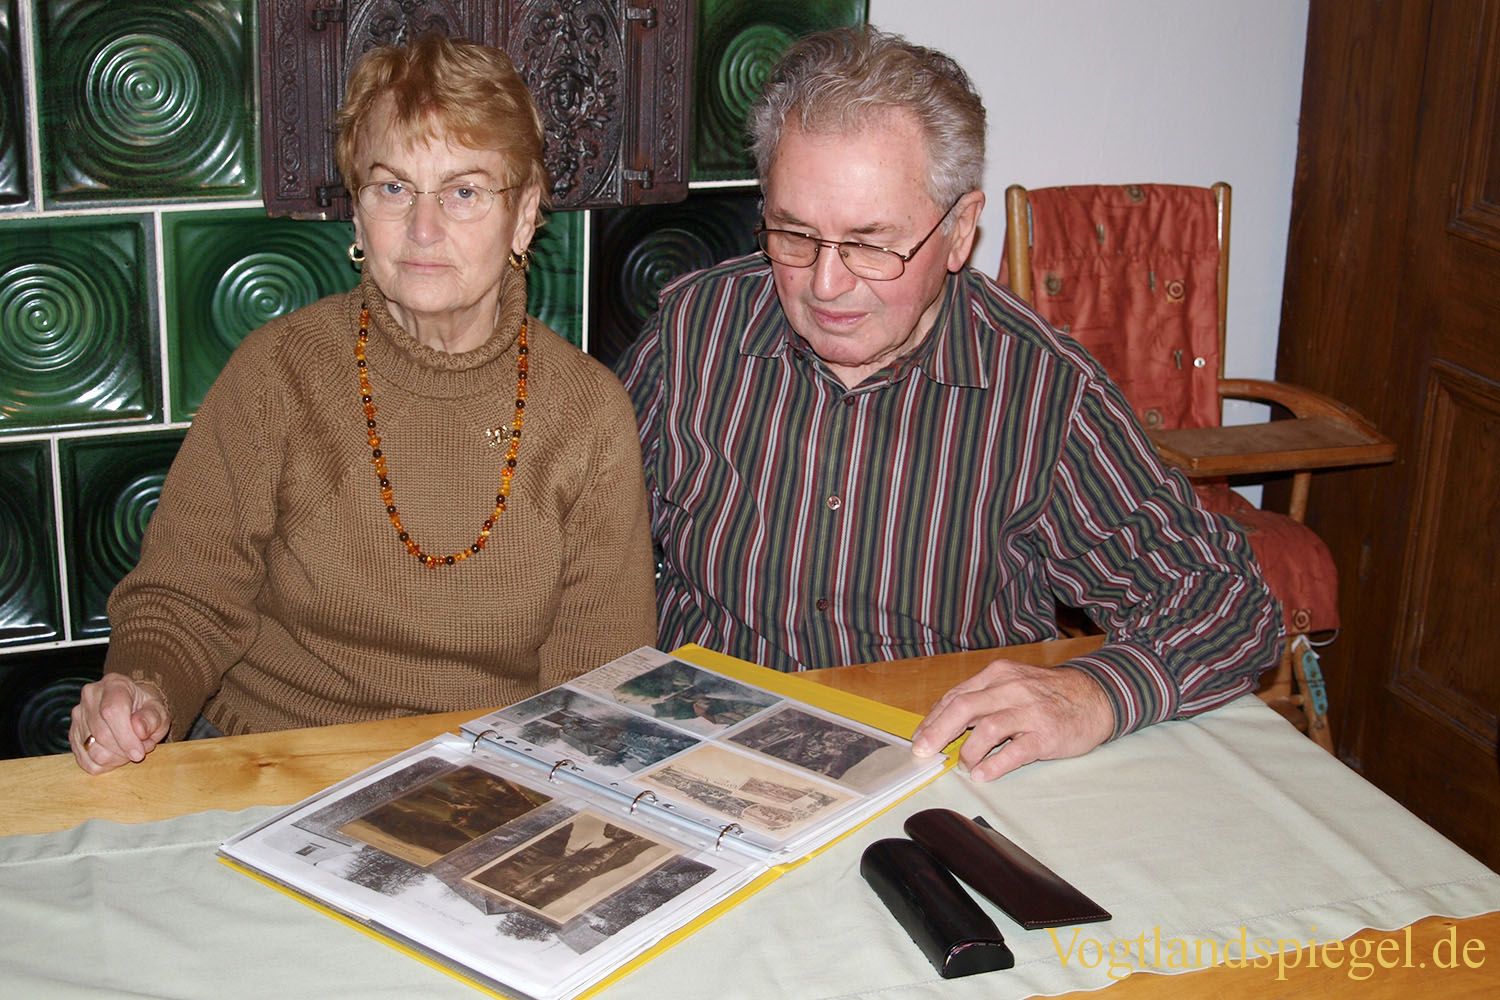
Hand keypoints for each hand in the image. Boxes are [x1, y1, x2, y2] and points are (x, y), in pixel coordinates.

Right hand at [70, 674, 170, 773]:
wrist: (133, 706)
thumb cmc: (146, 708)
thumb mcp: (158, 710)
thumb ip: (152, 718)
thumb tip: (139, 730)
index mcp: (114, 684)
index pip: (112, 711)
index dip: (126, 737)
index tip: (139, 753)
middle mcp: (90, 697)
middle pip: (102, 734)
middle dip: (125, 750)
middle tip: (141, 749)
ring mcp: (78, 716)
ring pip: (92, 750)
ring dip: (116, 758)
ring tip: (130, 750)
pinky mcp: (72, 735)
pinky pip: (85, 761)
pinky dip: (104, 765)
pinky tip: (117, 755)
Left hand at [910, 659, 1114, 781]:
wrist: (1096, 696)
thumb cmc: (1048, 694)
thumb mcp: (1013, 684)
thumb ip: (983, 699)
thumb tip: (945, 722)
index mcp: (998, 675)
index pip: (956, 696)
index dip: (933, 719)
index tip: (920, 738)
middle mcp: (1011, 689)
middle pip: (964, 708)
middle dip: (938, 732)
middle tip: (924, 751)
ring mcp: (1029, 711)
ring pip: (987, 729)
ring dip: (968, 751)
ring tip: (964, 766)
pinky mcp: (1046, 734)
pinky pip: (1015, 751)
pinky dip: (994, 765)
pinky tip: (983, 774)